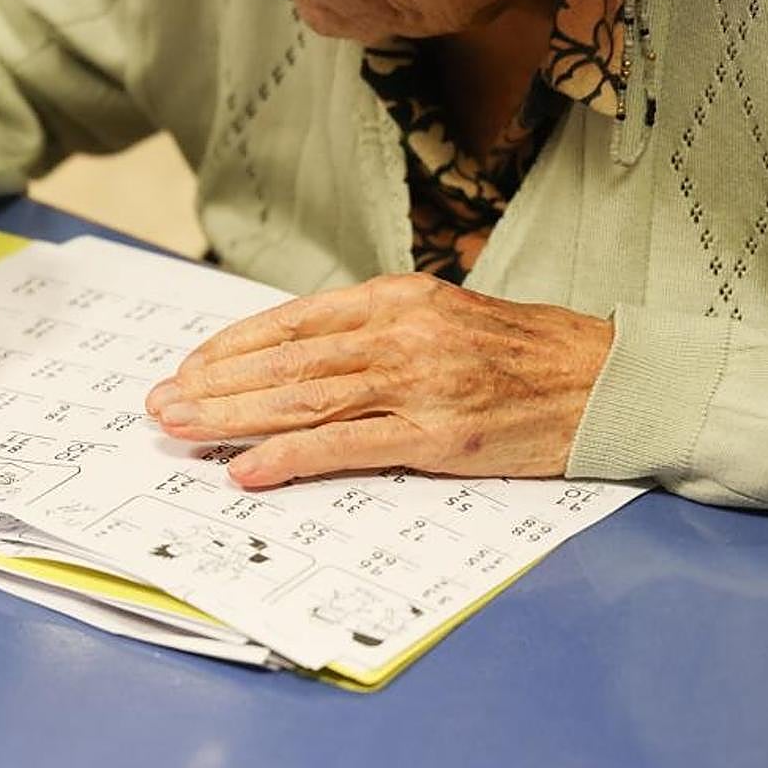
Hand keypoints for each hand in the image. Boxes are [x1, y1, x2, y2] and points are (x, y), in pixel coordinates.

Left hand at [145, 273, 612, 487]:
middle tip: (160, 403)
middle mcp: (400, 332)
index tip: (188, 367)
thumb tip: (300, 360)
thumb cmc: (521, 353)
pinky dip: (290, 457)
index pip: (292, 322)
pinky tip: (247, 470)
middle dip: (213, 384)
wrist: (606, 379)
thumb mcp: (442, 318)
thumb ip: (375, 332)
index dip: (232, 347)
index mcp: (396, 298)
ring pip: (304, 399)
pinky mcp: (439, 434)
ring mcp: (418, 382)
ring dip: (233, 417)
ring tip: (181, 429)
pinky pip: (347, 446)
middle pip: (285, 361)